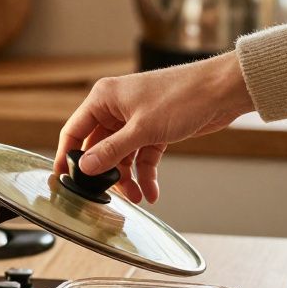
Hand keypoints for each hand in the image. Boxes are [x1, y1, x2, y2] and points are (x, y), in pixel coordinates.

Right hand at [54, 53, 254, 203]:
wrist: (223, 91)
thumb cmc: (182, 96)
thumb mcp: (142, 129)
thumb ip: (111, 151)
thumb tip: (85, 167)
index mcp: (104, 98)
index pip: (75, 131)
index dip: (68, 156)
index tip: (63, 179)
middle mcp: (116, 108)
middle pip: (99, 148)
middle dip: (106, 173)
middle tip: (111, 193)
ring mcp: (135, 120)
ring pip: (122, 155)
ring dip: (128, 177)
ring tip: (137, 196)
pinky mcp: (154, 130)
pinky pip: (142, 156)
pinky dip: (146, 173)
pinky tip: (151, 191)